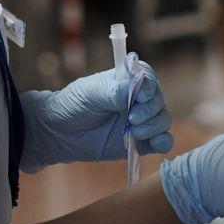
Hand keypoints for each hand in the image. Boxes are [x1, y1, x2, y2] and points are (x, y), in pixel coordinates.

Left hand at [19, 53, 172, 172]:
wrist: (60, 134)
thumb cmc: (73, 105)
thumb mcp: (90, 93)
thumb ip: (113, 91)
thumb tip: (136, 88)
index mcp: (128, 80)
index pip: (148, 78)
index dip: (149, 86)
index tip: (141, 96)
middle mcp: (139, 99)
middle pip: (158, 100)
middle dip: (149, 110)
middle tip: (132, 118)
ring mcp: (142, 121)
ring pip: (163, 120)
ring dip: (155, 126)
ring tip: (136, 132)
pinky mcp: (141, 142)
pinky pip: (162, 141)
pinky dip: (164, 142)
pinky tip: (156, 145)